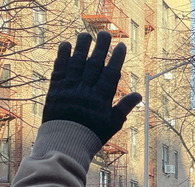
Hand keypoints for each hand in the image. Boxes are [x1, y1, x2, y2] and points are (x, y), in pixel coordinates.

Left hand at [42, 31, 141, 145]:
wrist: (65, 143)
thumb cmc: (92, 134)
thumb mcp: (112, 123)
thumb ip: (124, 107)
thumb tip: (139, 95)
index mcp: (101, 98)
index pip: (110, 74)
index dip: (116, 58)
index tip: (121, 45)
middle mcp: (86, 91)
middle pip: (94, 64)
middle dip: (100, 48)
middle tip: (105, 33)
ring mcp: (69, 89)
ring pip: (77, 64)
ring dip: (81, 48)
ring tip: (86, 34)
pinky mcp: (55, 90)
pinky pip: (59, 70)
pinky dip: (62, 57)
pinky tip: (66, 45)